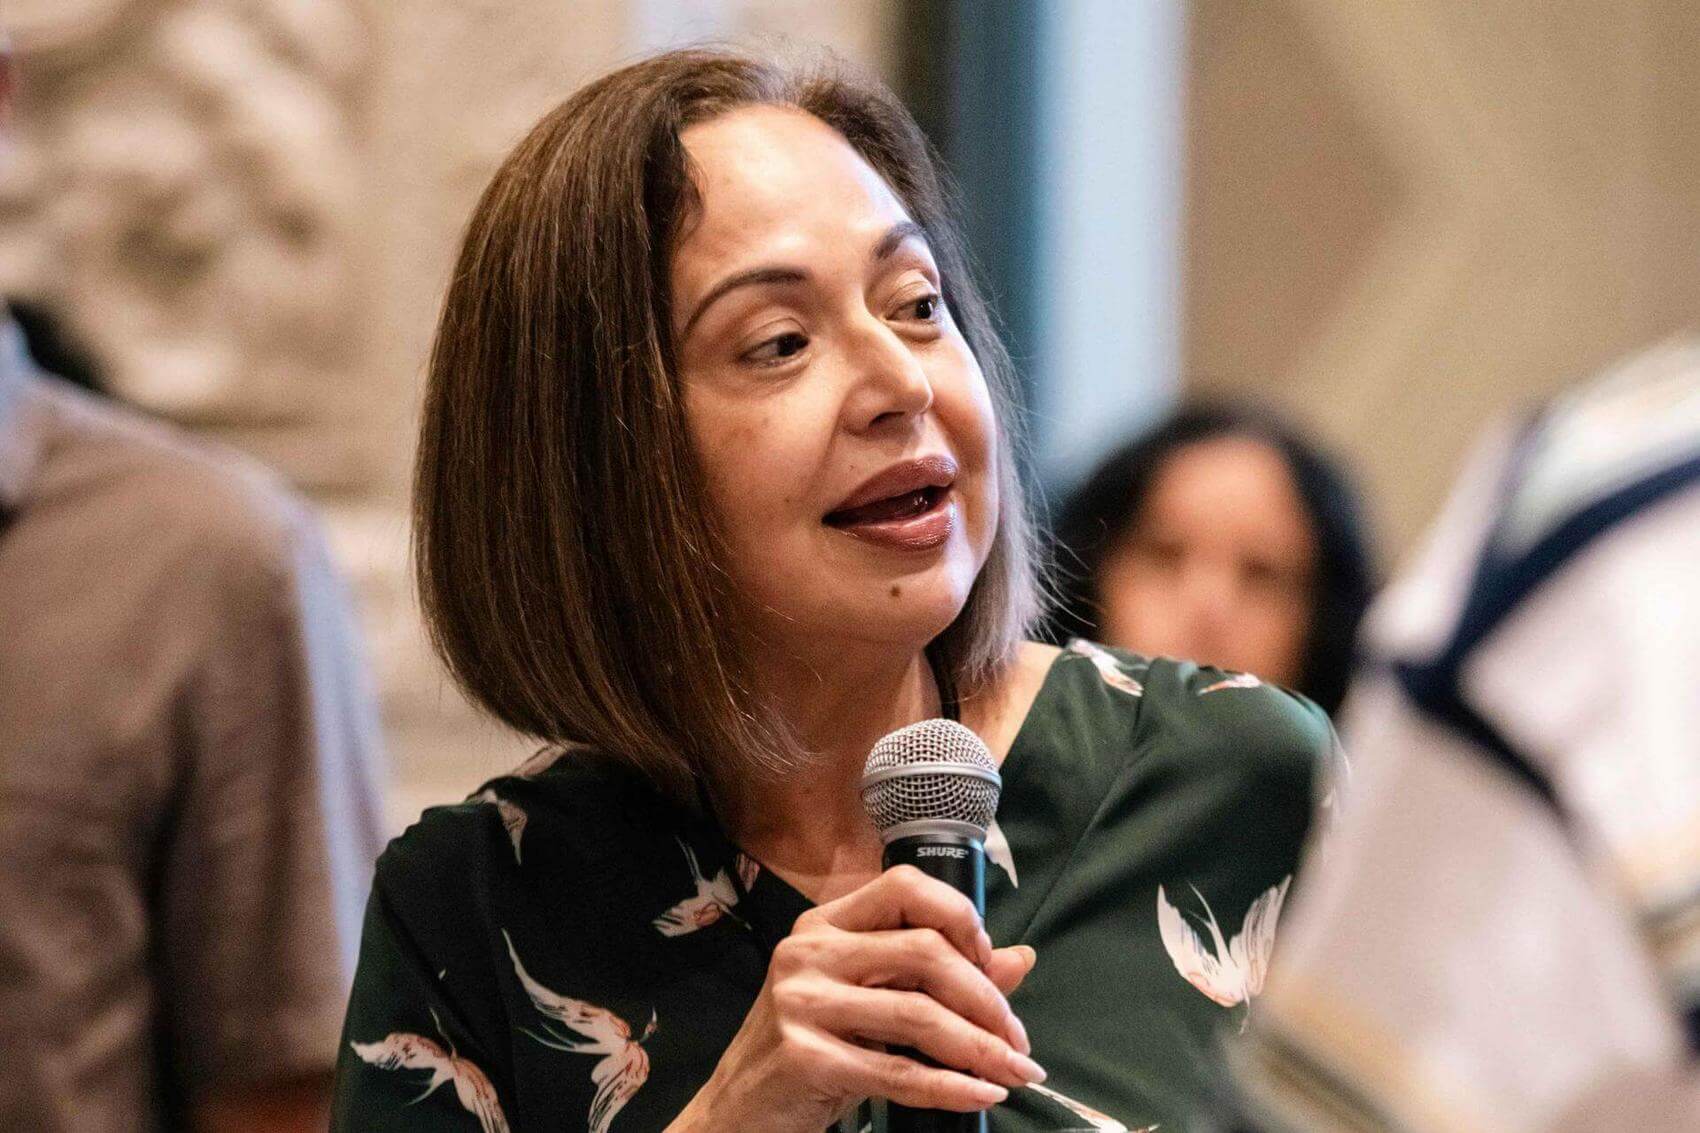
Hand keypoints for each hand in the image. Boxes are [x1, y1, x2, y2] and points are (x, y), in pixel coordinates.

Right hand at [668, 865, 1041, 1132]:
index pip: (904, 887)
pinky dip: (951, 1086)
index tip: (990, 958)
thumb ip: (938, 978)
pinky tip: (982, 1094)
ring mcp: (801, 1003)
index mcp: (824, 925)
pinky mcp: (804, 1057)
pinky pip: (898, 1070)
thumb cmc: (809, 1052)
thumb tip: (1020, 958)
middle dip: (986, 997)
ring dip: (981, 1047)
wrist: (737, 1114)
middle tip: (1018, 1038)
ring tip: (1017, 1071)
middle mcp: (808, 952)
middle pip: (923, 951)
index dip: (958, 915)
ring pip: (918, 1013)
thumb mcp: (870, 1004)